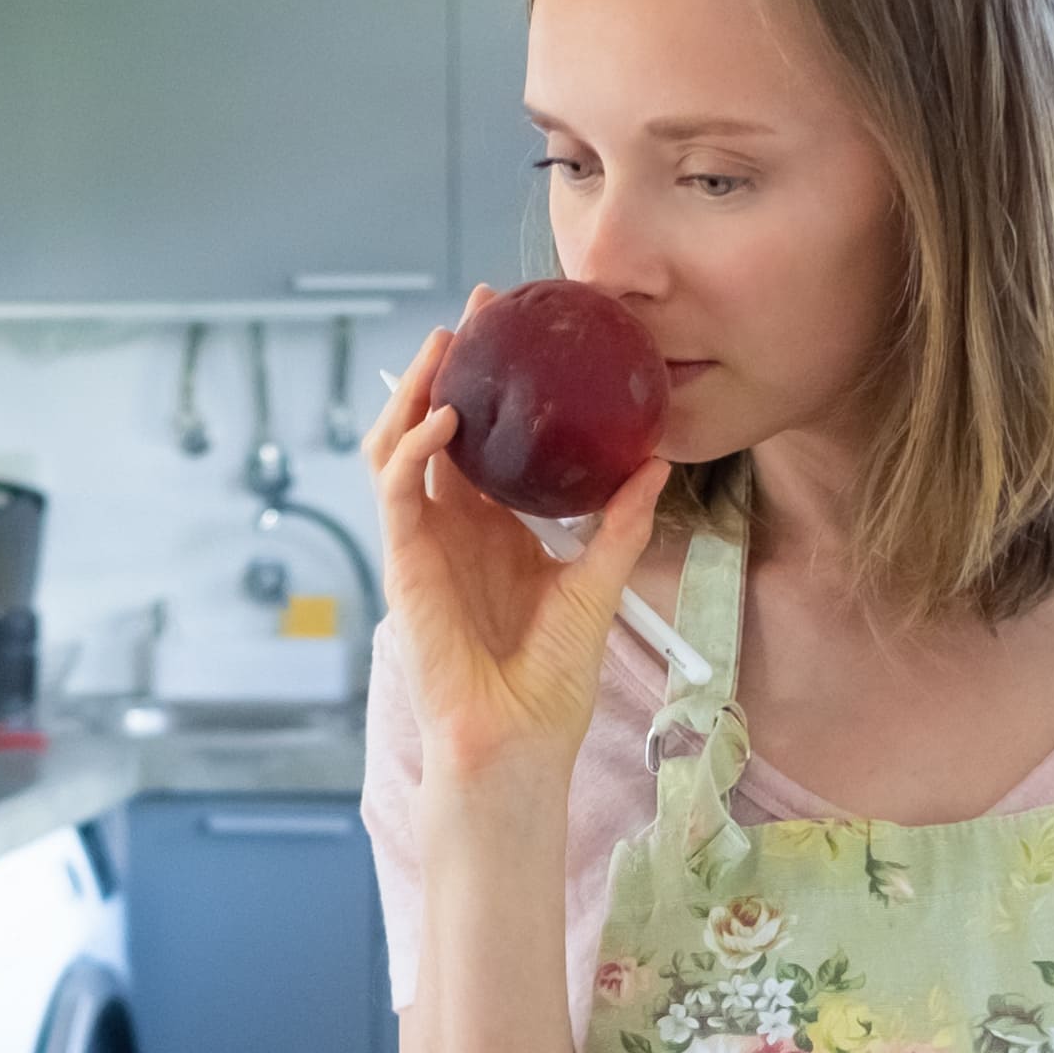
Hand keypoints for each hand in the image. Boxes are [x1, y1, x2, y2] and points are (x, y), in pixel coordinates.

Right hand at [369, 286, 673, 788]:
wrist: (517, 742)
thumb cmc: (549, 683)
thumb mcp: (598, 585)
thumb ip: (620, 524)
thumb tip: (657, 461)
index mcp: (494, 529)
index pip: (483, 438)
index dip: (493, 382)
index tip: (518, 329)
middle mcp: (453, 527)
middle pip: (435, 425)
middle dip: (450, 365)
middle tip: (479, 310)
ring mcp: (423, 542)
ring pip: (399, 445)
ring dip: (416, 390)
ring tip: (445, 344)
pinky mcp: (404, 563)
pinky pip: (396, 489)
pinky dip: (413, 447)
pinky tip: (444, 419)